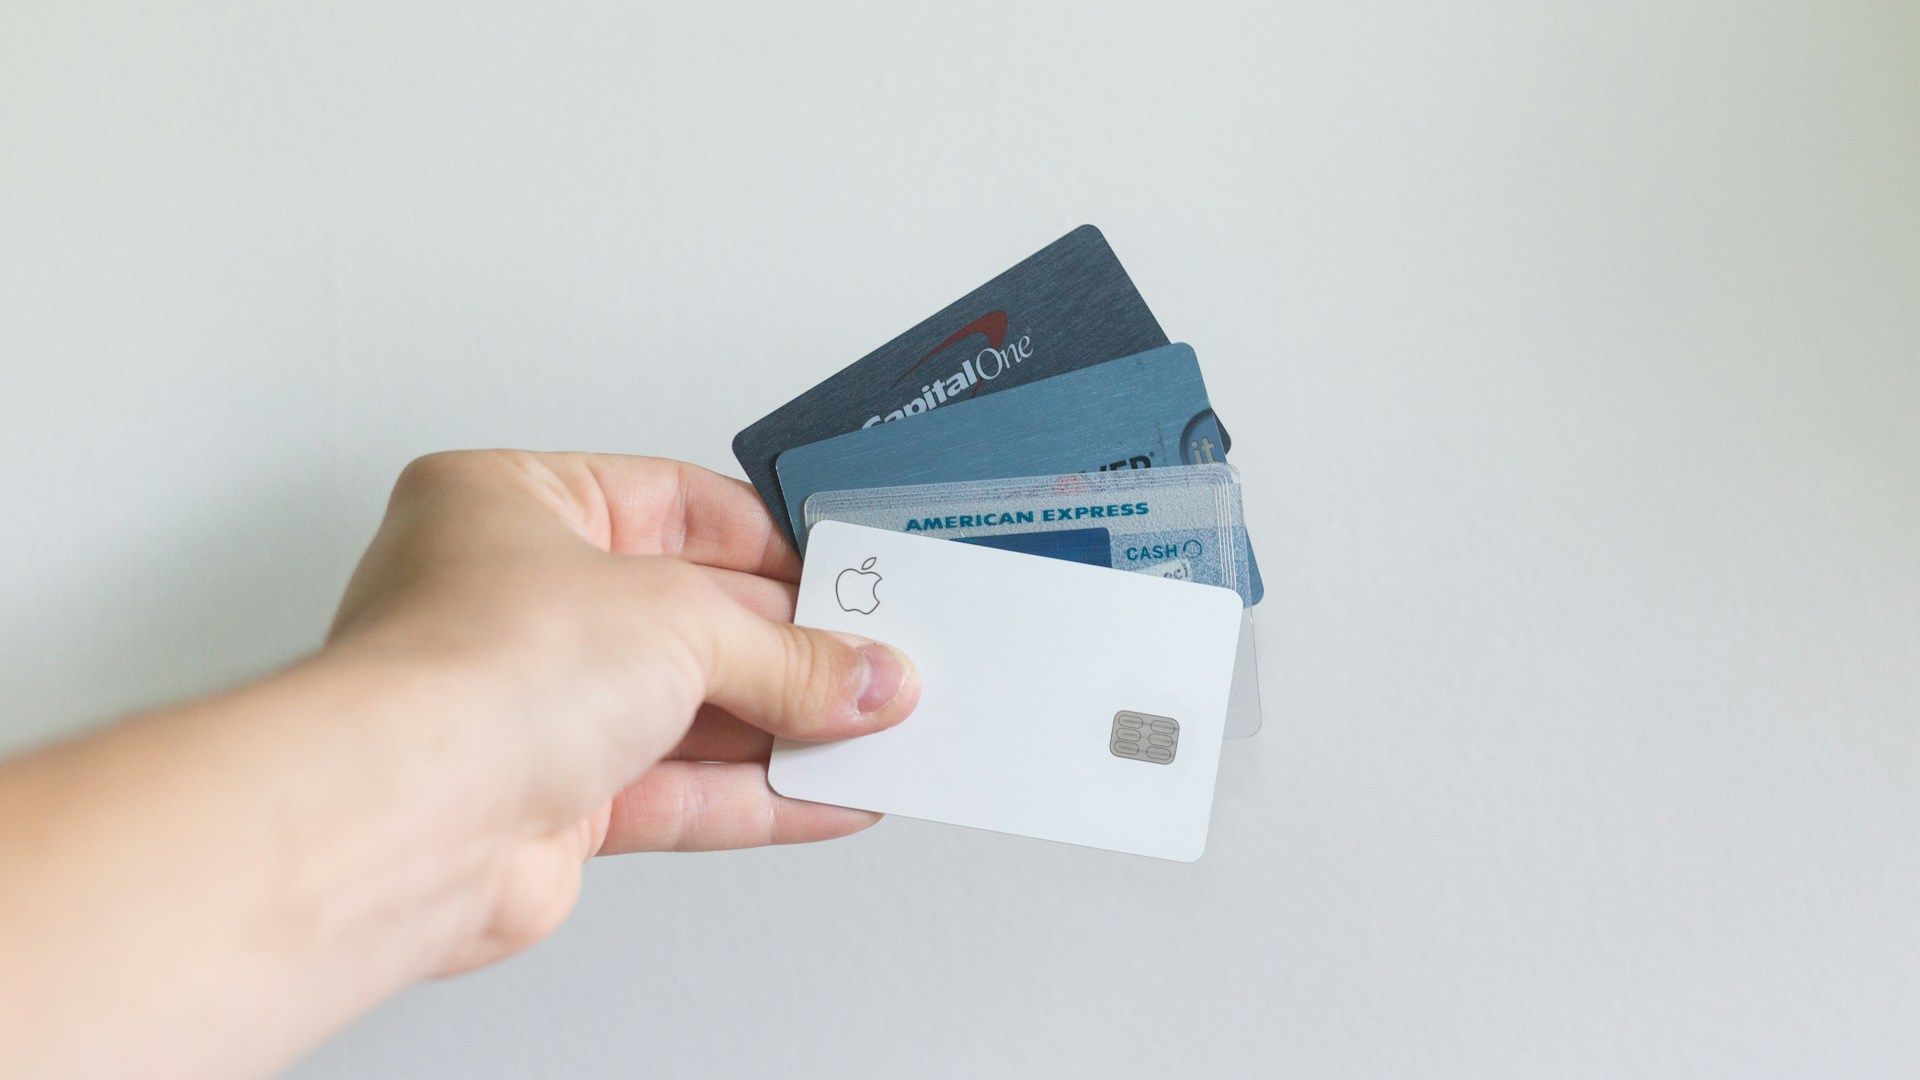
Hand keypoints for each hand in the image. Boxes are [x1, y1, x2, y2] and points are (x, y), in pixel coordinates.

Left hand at [326, 450, 920, 973]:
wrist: (404, 821)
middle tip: (878, 661)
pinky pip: (677, 792)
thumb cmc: (473, 670)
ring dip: (784, 727)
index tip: (844, 574)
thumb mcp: (679, 620)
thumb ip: (787, 653)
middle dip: (790, 647)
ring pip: (686, 711)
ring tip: (876, 733)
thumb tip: (865, 676)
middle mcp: (512, 601)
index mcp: (512, 504)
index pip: (671, 504)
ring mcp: (529, 706)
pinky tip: (830, 796)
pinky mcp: (550, 803)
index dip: (768, 541)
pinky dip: (758, 796)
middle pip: (688, 615)